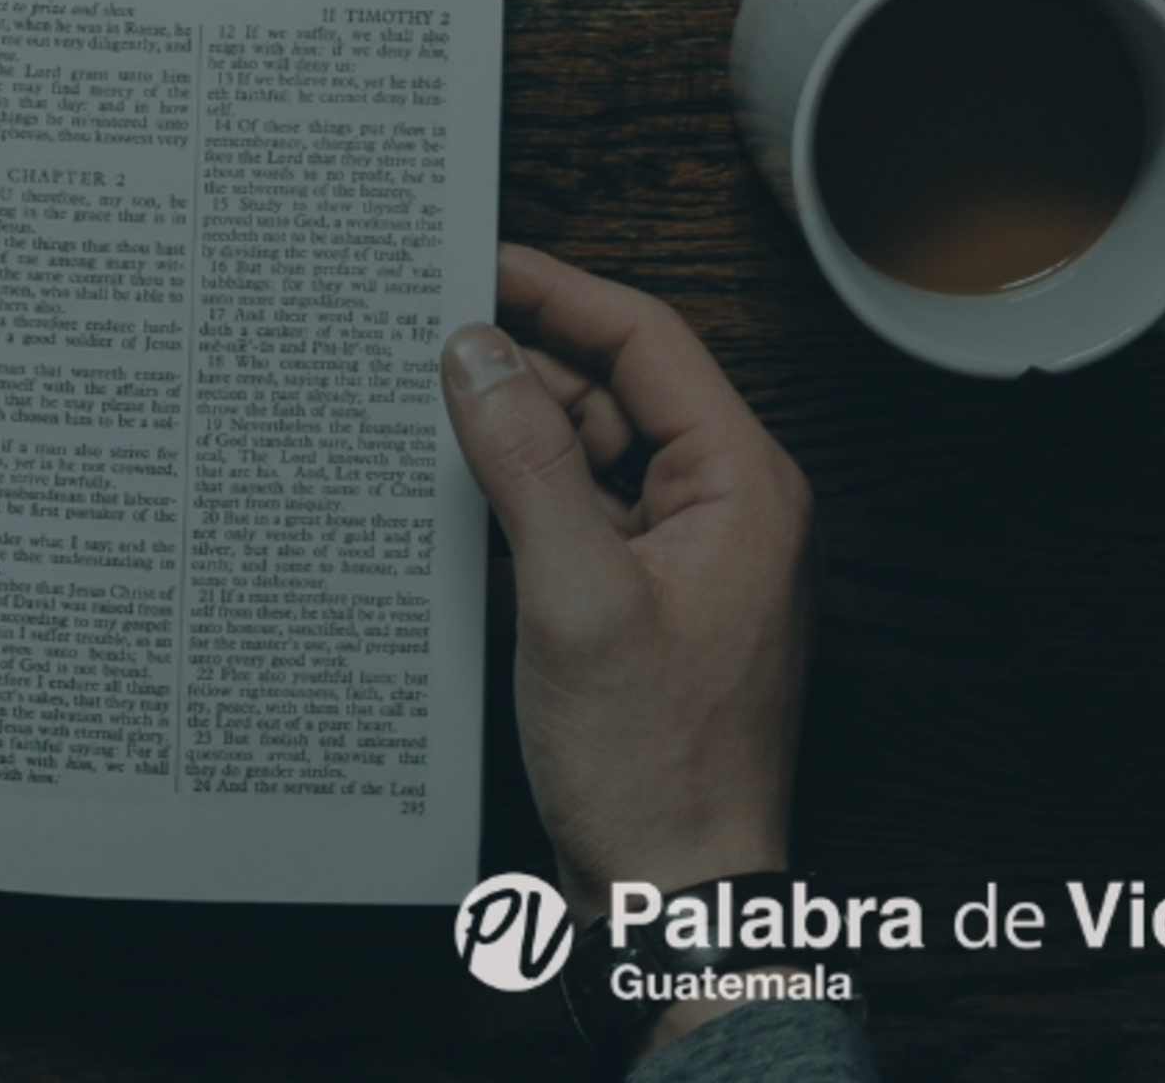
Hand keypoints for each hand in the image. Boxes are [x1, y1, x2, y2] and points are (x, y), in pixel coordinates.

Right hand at [439, 244, 812, 949]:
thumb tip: (474, 350)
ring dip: (513, 433)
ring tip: (423, 417)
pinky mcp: (641, 601)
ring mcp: (683, 558)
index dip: (558, 290)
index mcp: (741, 486)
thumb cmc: (652, 767)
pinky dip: (518, 496)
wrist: (674, 903)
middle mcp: (724, 509)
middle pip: (613, 389)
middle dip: (521, 365)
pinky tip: (452, 498)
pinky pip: (576, 512)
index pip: (648, 340)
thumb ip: (524, 459)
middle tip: (423, 341)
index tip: (475, 261)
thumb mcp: (573, 594)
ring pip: (588, 449)